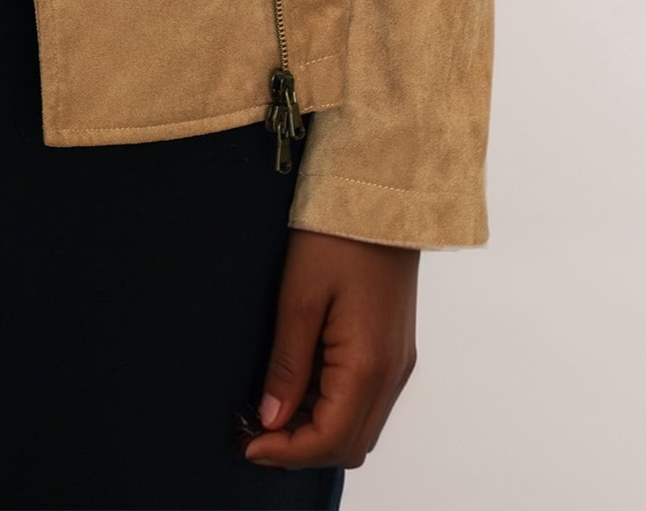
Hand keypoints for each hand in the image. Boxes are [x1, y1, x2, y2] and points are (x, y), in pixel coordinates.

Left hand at [240, 229, 418, 471]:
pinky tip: (298, 385)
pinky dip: (332, 406)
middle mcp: (392, 374)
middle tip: (254, 430)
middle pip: (348, 444)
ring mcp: (398, 362)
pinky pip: (366, 400)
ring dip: (316, 429)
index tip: (247, 444)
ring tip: (270, 407)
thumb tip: (272, 418)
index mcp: (369, 365)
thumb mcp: (299, 296)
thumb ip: (287, 364)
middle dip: (301, 448)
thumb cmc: (336, 236)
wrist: (383, 194)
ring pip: (359, 426)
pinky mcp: (394, 348)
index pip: (330, 440)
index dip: (286, 452)